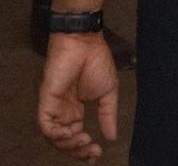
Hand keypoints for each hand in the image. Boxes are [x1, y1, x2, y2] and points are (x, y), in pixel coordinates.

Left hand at [38, 32, 119, 160]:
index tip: (98, 153)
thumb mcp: (109, 93)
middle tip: (92, 151)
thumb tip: (112, 137)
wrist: (86, 44)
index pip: (76, 136)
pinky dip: (56, 134)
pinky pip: (45, 125)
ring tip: (85, 140)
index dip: (85, 148)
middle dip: (78, 150)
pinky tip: (70, 133)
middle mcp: (63, 112)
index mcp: (76, 110)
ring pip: (54, 137)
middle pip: (64, 141)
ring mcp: (54, 107)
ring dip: (68, 144)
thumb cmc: (97, 62)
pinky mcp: (46, 101)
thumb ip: (108, 115)